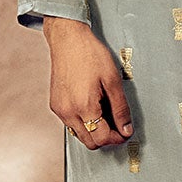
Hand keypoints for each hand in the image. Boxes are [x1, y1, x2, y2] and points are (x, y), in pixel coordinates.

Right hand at [42, 17, 133, 148]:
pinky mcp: (55, 105)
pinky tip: (92, 108)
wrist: (68, 39)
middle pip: (90, 142)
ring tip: (105, 114)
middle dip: (106, 137)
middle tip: (118, 126)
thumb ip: (120, 108)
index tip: (125, 132)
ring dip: (94, 131)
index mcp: (84, 106)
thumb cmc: (89, 53)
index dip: (118, 138)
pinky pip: (71, 124)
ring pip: (79, 135)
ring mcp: (59, 109)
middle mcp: (68, 112)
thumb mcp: (112, 80)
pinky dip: (83, 123)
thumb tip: (126, 128)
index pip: (102, 138)